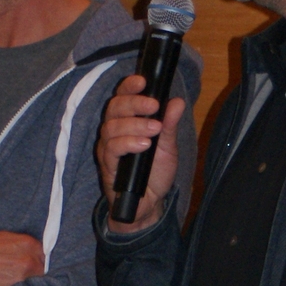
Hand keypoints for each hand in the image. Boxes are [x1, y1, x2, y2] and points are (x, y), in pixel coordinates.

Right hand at [96, 73, 186, 231]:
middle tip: (154, 106)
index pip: (122, 97)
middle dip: (135, 103)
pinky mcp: (107, 165)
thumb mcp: (168, 147)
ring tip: (155, 130)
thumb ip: (170, 125)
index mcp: (127, 121)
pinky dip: (128, 143)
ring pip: (111, 127)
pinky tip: (143, 145)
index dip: (129, 86)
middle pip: (114, 107)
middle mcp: (114, 131)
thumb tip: (177, 102)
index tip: (143, 81)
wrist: (149, 204)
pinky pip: (111, 149)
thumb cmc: (154, 173)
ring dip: (134, 125)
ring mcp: (108, 148)